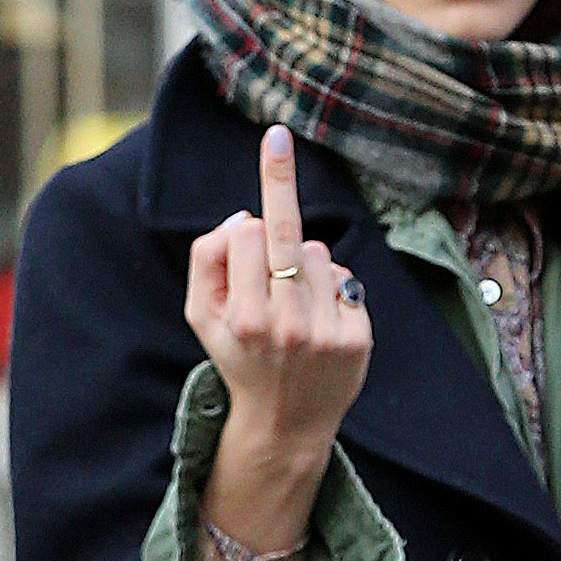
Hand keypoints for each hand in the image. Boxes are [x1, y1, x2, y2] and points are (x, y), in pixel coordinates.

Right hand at [184, 124, 373, 558]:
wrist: (286, 424)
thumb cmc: (240, 358)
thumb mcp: (203, 318)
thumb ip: (207, 262)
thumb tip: (242, 217)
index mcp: (243, 318)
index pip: (247, 235)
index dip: (244, 227)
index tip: (263, 156)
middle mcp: (285, 326)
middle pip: (285, 235)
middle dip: (278, 179)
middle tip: (277, 136)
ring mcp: (325, 333)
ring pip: (319, 254)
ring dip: (305, 266)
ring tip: (294, 306)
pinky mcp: (357, 338)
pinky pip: (346, 279)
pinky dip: (332, 289)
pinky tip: (320, 320)